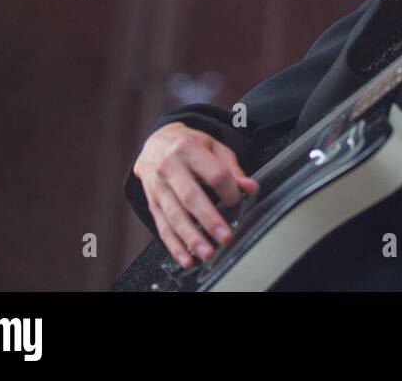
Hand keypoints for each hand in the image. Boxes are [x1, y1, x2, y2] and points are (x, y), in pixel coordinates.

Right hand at [132, 122, 258, 268]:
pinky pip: (162, 227)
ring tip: (207, 253)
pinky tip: (186, 258)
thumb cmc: (188, 145)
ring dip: (191, 238)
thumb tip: (250, 187)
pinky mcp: (151, 203)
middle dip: (209, 220)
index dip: (229, 190)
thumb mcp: (212, 146)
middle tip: (225, 238)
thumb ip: (231, 168)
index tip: (236, 201)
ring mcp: (157, 187)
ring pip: (174, 216)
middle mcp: (169, 168)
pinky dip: (174, 246)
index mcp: (188, 148)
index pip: (214, 173)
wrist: (155, 143)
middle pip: (191, 197)